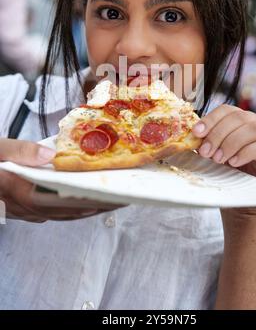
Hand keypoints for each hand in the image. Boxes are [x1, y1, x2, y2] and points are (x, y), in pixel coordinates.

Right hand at [0, 138, 122, 221]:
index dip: (93, 199)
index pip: (66, 200)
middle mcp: (25, 207)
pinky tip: (82, 204)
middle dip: (98, 206)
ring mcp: (23, 212)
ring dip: (88, 210)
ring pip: (62, 215)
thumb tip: (50, 156)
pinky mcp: (21, 211)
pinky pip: (52, 214)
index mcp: (21, 191)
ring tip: (111, 201)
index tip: (116, 196)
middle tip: (124, 198)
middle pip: (69, 211)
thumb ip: (21, 151)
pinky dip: (71, 210)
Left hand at [192, 105, 255, 195]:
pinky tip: (234, 162)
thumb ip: (206, 143)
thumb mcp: (213, 156)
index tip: (197, 133)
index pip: (226, 110)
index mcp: (239, 120)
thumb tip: (189, 136)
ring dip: (232, 143)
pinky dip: (247, 152)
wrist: (244, 201)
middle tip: (206, 152)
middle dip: (218, 134)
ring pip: (253, 129)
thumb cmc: (228, 174)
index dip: (211, 119)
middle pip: (238, 118)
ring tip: (219, 159)